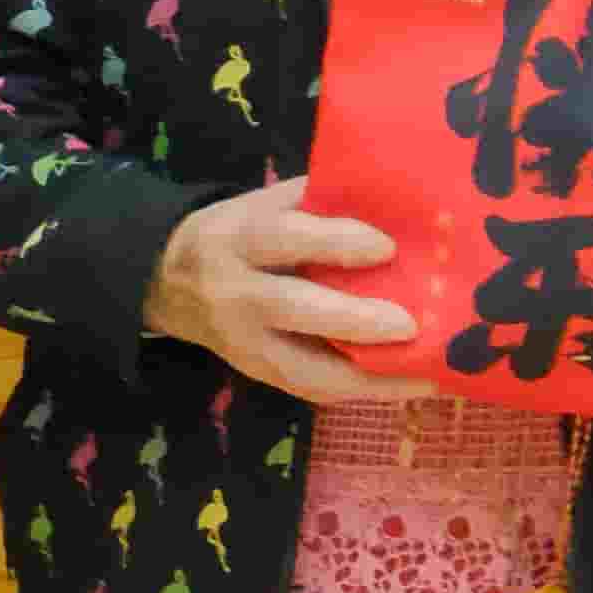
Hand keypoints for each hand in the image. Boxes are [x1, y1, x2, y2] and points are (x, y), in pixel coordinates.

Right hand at [150, 179, 422, 405]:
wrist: (167, 281)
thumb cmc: (237, 233)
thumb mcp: (264, 204)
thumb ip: (317, 202)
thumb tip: (396, 204)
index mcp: (236, 239)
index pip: (283, 239)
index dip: (335, 242)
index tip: (388, 247)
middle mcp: (234, 294)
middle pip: (291, 308)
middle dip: (354, 319)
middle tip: (410, 324)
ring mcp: (243, 343)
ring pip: (303, 370)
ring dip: (369, 378)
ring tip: (425, 375)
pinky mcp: (258, 374)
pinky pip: (312, 390)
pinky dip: (362, 390)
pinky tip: (405, 384)